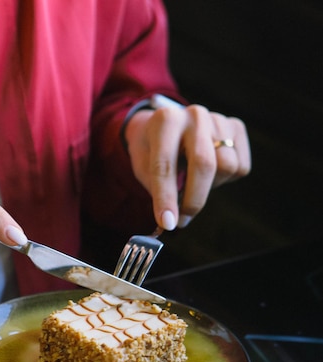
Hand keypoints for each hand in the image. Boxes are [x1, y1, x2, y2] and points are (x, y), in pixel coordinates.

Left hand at [124, 103, 250, 229]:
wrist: (167, 125)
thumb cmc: (152, 149)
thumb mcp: (143, 166)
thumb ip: (158, 190)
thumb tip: (173, 220)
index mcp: (166, 120)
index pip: (165, 164)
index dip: (166, 198)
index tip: (168, 223)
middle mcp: (194, 115)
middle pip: (204, 164)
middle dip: (194, 199)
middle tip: (183, 220)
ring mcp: (218, 119)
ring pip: (226, 167)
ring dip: (210, 187)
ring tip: (194, 182)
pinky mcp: (236, 128)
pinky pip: (240, 167)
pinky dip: (225, 179)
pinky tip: (209, 172)